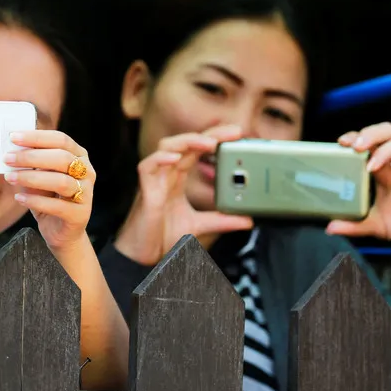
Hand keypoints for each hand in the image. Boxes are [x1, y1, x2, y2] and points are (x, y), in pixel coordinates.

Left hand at [2, 130, 95, 250]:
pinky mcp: (80, 214)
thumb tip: (11, 150)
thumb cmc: (49, 197)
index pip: (60, 139)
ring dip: (32, 178)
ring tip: (10, 177)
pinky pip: (57, 206)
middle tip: (8, 158)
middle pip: (62, 158)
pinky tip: (19, 198)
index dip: (37, 137)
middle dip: (31, 157)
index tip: (13, 137)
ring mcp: (86, 193)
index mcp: (79, 156)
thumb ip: (32, 163)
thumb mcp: (40, 176)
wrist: (60, 231)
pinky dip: (35, 201)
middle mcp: (87, 172)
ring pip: (60, 181)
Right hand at [114, 125, 253, 265]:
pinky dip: (160, 159)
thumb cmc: (161, 237)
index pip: (196, 150)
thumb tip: (247, 220)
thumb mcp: (199, 226)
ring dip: (188, 141)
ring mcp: (155, 180)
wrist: (143, 257)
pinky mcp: (145, 191)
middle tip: (234, 132)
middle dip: (209, 134)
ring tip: (209, 143)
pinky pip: (147, 166)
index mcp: (177, 179)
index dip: (214, 137)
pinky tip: (175, 158)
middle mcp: (166, 175)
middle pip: (185, 142)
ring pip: (165, 147)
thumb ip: (222, 220)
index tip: (237, 133)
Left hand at [326, 122, 390, 245]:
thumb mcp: (374, 225)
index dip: (356, 137)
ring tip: (371, 164)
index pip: (370, 143)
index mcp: (384, 171)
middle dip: (370, 134)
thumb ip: (353, 224)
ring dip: (384, 150)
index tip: (341, 142)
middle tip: (355, 146)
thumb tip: (330, 227)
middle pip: (387, 134)